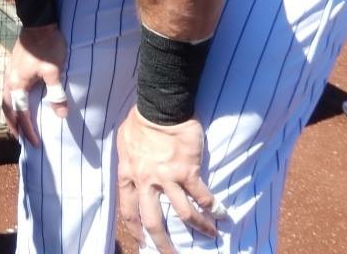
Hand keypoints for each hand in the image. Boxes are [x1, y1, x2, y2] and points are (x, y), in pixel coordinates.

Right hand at [1, 23, 68, 145]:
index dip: (29, 130)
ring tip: (17, 123)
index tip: (36, 144)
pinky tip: (19, 101)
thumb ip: (56, 94)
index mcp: (17, 84)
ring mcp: (9, 72)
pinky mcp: (13, 66)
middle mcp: (10, 80)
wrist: (38, 23)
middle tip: (20, 139)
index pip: (22, 113)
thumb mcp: (54, 71)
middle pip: (7, 108)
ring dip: (11, 113)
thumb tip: (61, 115)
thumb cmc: (47, 47)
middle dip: (13, 125)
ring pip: (6, 99)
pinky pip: (9, 90)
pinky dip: (12, 101)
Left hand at [116, 107, 224, 253]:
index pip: (128, 209)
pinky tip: (222, 213)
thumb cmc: (141, 120)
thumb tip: (131, 166)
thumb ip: (129, 159)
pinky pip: (202, 196)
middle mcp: (145, 181)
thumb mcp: (124, 141)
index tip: (142, 242)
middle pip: (152, 222)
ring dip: (199, 227)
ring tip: (210, 235)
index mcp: (128, 173)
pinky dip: (213, 207)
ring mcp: (167, 177)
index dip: (135, 229)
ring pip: (182, 214)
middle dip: (163, 244)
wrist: (159, 106)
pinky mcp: (187, 170)